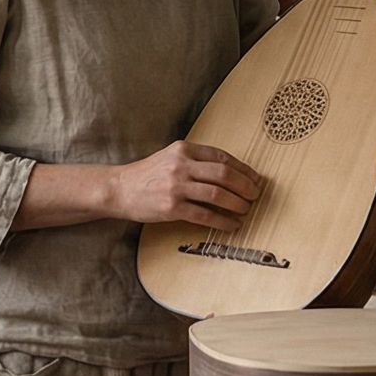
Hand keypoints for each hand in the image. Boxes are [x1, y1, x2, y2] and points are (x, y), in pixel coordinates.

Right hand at [112, 141, 261, 230]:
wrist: (119, 188)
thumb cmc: (147, 174)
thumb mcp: (170, 157)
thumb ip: (195, 160)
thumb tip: (230, 172)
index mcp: (183, 149)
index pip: (222, 157)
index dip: (243, 169)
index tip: (255, 178)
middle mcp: (180, 165)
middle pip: (224, 174)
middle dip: (246, 186)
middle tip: (256, 195)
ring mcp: (176, 186)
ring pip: (218, 194)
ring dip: (238, 204)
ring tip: (246, 210)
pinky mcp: (172, 207)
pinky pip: (205, 215)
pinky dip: (223, 221)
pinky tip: (232, 225)